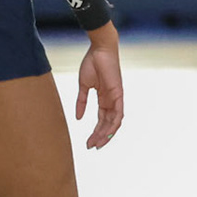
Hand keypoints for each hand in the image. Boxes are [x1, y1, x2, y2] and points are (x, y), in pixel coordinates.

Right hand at [75, 23, 123, 148]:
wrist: (99, 50)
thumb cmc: (92, 63)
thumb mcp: (83, 86)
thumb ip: (81, 102)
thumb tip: (78, 118)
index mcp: (103, 99)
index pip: (101, 120)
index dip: (96, 132)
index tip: (88, 143)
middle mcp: (111, 100)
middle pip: (108, 124)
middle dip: (100, 137)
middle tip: (91, 147)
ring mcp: (116, 97)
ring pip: (114, 121)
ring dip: (106, 134)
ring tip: (97, 143)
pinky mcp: (119, 93)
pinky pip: (119, 112)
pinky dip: (113, 123)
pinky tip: (106, 131)